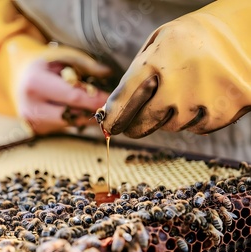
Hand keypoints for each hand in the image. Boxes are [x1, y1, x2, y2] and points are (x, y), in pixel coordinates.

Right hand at [16, 47, 109, 134]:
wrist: (18, 77)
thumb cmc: (44, 64)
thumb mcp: (62, 57)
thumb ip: (86, 65)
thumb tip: (108, 74)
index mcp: (35, 84)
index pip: (73, 97)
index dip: (96, 100)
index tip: (114, 99)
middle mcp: (30, 107)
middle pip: (72, 115)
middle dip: (92, 110)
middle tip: (109, 105)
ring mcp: (31, 122)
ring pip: (69, 123)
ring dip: (85, 115)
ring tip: (93, 103)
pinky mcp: (36, 130)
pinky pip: (63, 127)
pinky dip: (74, 118)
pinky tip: (77, 108)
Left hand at [102, 1, 250, 137]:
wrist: (236, 31)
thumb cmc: (185, 42)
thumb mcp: (154, 48)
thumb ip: (132, 79)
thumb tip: (109, 114)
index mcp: (156, 60)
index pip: (125, 100)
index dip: (114, 117)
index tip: (108, 127)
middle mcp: (179, 81)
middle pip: (146, 121)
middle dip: (136, 125)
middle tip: (133, 126)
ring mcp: (206, 96)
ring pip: (173, 126)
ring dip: (171, 117)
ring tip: (182, 94)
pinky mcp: (229, 108)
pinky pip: (199, 128)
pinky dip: (197, 119)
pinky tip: (201, 98)